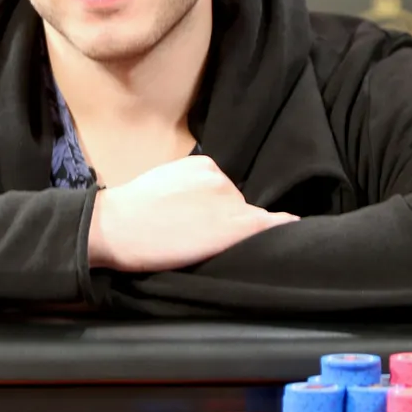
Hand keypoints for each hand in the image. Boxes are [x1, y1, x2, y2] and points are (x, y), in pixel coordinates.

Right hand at [86, 154, 298, 271]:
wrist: (118, 226)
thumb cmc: (129, 210)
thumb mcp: (162, 184)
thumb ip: (186, 188)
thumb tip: (198, 206)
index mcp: (202, 164)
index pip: (221, 190)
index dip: (213, 210)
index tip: (200, 223)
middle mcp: (221, 178)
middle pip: (236, 204)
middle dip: (223, 220)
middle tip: (194, 238)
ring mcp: (230, 200)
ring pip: (245, 220)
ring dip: (234, 232)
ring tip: (202, 246)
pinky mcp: (235, 225)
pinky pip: (268, 226)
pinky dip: (281, 227)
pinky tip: (292, 230)